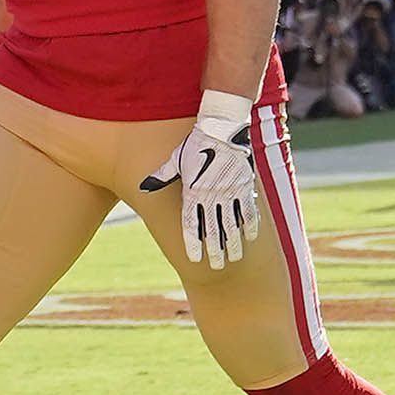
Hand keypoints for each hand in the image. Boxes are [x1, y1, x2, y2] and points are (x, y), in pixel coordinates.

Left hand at [138, 92, 263, 270]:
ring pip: (233, 223)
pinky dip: (250, 224)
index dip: (194, 243)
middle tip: (217, 267)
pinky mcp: (245, 184)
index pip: (193, 224)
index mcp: (194, 191)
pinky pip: (248, 209)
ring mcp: (231, 191)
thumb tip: (144, 186)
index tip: (195, 259)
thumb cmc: (195, 142)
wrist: (222, 127)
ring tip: (234, 258)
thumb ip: (161, 176)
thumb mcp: (175, 159)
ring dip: (234, 242)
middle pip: (215, 229)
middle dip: (216, 250)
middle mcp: (213, 195)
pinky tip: (251, 237)